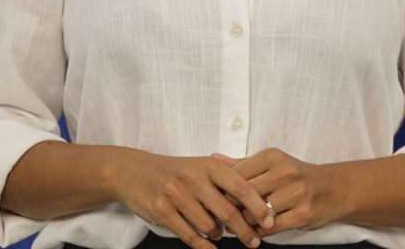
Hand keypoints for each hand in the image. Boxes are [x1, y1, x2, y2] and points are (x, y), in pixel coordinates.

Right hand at [114, 151, 276, 248]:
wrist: (134, 172)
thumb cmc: (176, 170)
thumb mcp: (201, 164)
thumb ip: (228, 172)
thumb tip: (260, 184)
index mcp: (209, 165)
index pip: (241, 186)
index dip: (258, 206)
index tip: (270, 220)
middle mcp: (193, 179)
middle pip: (227, 211)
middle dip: (244, 230)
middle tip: (255, 241)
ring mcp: (176, 195)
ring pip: (208, 225)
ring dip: (219, 235)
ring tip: (221, 235)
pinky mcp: (162, 211)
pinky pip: (189, 235)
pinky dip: (203, 246)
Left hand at [212, 148, 345, 235]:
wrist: (334, 189)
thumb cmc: (297, 176)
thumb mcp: (272, 163)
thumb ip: (243, 164)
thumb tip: (212, 158)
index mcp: (273, 156)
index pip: (236, 175)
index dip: (223, 190)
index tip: (216, 200)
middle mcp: (285, 172)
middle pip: (243, 194)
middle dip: (230, 208)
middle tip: (221, 217)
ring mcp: (296, 193)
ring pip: (255, 213)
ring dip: (243, 223)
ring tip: (237, 226)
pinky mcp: (303, 214)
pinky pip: (270, 228)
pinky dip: (258, 232)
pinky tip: (255, 232)